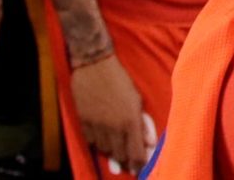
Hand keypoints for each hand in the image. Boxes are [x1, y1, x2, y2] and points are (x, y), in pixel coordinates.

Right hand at [70, 52, 153, 172]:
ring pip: (105, 151)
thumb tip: (150, 144)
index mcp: (130, 121)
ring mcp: (97, 126)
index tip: (140, 169)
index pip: (136, 153)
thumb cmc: (120, 80)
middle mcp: (114, 127)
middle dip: (126, 161)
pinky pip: (91, 142)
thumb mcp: (137, 99)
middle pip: (120, 156)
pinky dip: (98, 143)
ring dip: (112, 151)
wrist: (94, 65)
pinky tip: (103, 138)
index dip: (138, 165)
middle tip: (129, 162)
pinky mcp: (83, 122)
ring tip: (117, 148)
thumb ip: (143, 124)